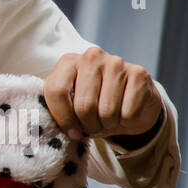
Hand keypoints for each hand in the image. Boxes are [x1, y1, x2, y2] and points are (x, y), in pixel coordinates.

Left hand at [44, 46, 163, 143]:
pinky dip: (127, 121)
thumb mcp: (71, 103)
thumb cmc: (95, 103)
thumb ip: (57, 109)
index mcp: (68, 61)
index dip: (63, 119)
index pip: (55, 91)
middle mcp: (91, 56)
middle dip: (89, 125)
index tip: (71, 132)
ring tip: (108, 118)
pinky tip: (126, 112)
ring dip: (108, 124)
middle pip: (83, 106)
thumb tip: (49, 128)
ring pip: (107, 112)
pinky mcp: (139, 73)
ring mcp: (117, 62)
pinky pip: (128, 113)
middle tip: (93, 126)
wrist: (131, 101)